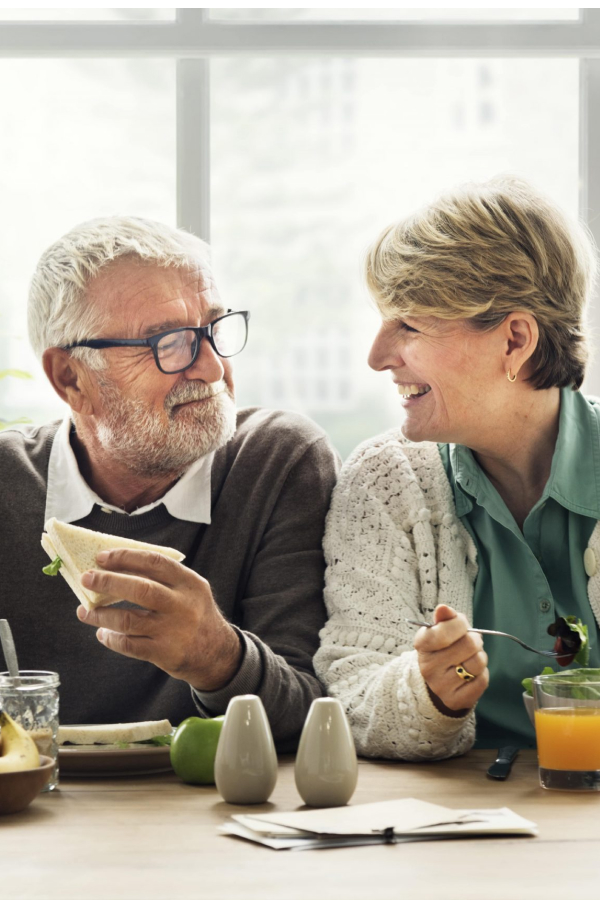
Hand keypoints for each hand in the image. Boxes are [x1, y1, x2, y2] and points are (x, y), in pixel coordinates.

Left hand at [76, 548, 242, 691]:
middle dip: (108, 582)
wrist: (217, 654)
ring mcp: (173, 630)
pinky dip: (111, 638)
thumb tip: (117, 567)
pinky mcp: (164, 653)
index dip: (126, 557)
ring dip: (100, 614)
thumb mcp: (190, 590)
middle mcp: (182, 605)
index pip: (154, 562)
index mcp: (189, 583)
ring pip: (128, 620)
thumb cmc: (195, 615)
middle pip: (140, 589)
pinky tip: (103, 633)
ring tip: (85, 611)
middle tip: (86, 578)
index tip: (102, 557)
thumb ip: (163, 579)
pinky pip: (129, 644)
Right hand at [414, 604, 488, 716]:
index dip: (460, 624)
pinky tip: (471, 674)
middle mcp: (428, 667)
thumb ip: (445, 618)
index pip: (446, 629)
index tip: (461, 625)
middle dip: (475, 640)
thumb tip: (443, 609)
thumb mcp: (440, 630)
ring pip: (478, 663)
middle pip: (469, 645)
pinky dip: (482, 674)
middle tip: (470, 642)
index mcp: (422, 645)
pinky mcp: (455, 701)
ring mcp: (441, 686)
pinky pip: (482, 681)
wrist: (438, 680)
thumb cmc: (443, 648)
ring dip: (480, 657)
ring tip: (471, 658)